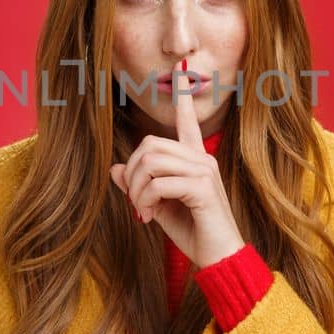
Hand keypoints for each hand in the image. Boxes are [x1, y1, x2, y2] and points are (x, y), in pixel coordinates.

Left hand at [110, 59, 245, 267]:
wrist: (219, 258)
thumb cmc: (194, 234)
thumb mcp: (159, 208)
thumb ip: (140, 187)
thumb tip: (114, 169)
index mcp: (195, 161)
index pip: (187, 124)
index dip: (183, 100)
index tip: (181, 75)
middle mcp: (202, 160)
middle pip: (151, 144)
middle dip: (131, 171)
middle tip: (133, 200)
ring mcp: (204, 171)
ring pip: (152, 161)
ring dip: (136, 189)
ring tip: (141, 211)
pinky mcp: (202, 188)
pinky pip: (159, 183)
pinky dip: (145, 201)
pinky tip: (148, 217)